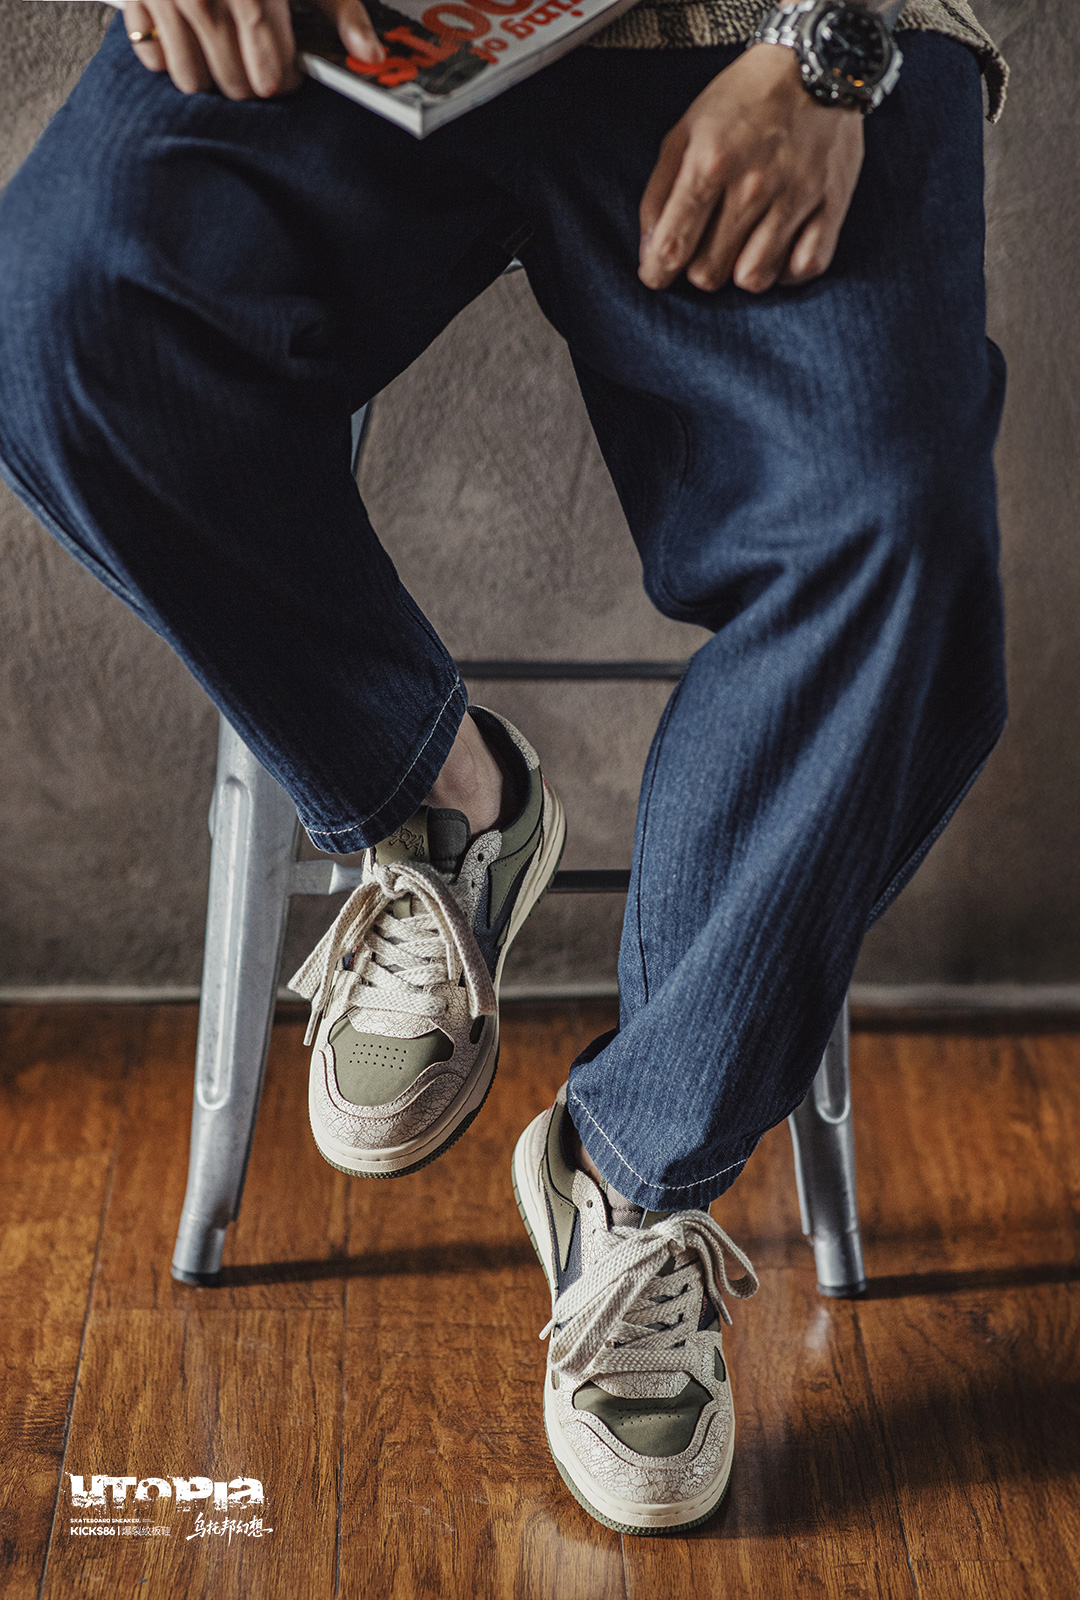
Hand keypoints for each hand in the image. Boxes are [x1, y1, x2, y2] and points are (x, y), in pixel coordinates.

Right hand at [121, 0, 383, 98]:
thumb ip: (341, 8)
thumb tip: (369, 53)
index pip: (268, 64)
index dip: (281, 80)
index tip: (286, 80)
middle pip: (231, 79)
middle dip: (250, 84)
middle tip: (260, 72)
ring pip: (190, 78)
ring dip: (211, 79)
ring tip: (226, 58)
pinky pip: (150, 55)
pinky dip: (168, 57)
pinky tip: (188, 40)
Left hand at [639, 44, 863, 293]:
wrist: (816, 62)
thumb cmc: (744, 99)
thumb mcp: (686, 130)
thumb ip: (660, 194)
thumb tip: (650, 253)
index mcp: (711, 163)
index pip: (673, 247)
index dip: (657, 273)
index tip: (657, 274)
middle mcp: (753, 184)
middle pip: (710, 273)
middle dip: (700, 266)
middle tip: (708, 242)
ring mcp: (796, 197)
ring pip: (754, 278)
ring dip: (742, 269)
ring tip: (744, 243)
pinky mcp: (832, 205)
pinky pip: (804, 268)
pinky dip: (787, 268)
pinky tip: (779, 246)